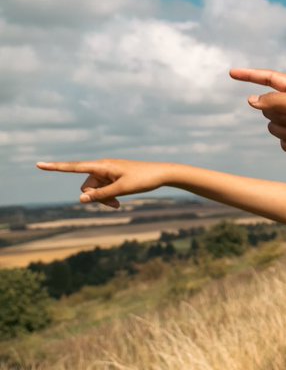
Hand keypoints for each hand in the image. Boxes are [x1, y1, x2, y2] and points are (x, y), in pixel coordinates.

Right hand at [36, 159, 170, 208]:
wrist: (162, 174)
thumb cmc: (143, 179)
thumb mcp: (121, 190)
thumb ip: (101, 195)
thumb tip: (81, 199)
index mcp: (102, 165)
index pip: (74, 167)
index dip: (55, 167)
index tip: (38, 164)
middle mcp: (102, 167)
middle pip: (86, 186)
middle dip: (95, 197)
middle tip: (114, 204)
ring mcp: (108, 172)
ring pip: (95, 189)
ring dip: (102, 199)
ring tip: (118, 204)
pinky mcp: (114, 177)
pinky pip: (103, 189)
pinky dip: (108, 196)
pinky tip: (118, 202)